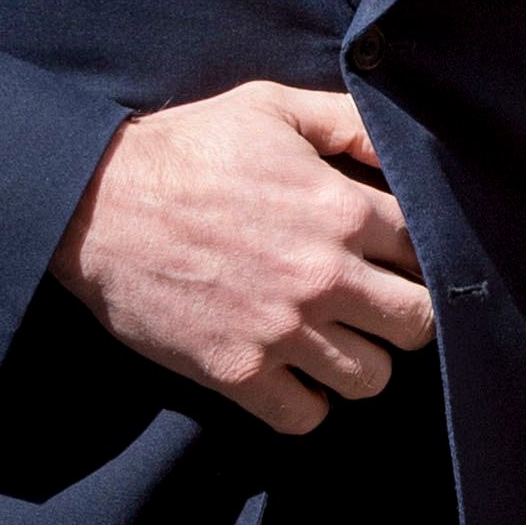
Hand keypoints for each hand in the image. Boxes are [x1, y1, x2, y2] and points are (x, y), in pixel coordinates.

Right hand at [52, 82, 433, 433]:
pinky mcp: (237, 373)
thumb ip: (349, 122)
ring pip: (372, 378)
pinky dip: (309, 402)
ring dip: (364, 360)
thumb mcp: (274, 108)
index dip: (421, 253)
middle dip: (409, 313)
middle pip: (419, 323)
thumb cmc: (189, 148)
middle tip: (381, 303)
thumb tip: (404, 149)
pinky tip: (296, 372)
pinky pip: (307, 417)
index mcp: (341, 210)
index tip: (399, 256)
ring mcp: (282, 332)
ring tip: (340, 338)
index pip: (429, 250)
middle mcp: (324, 277)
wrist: (96, 203)